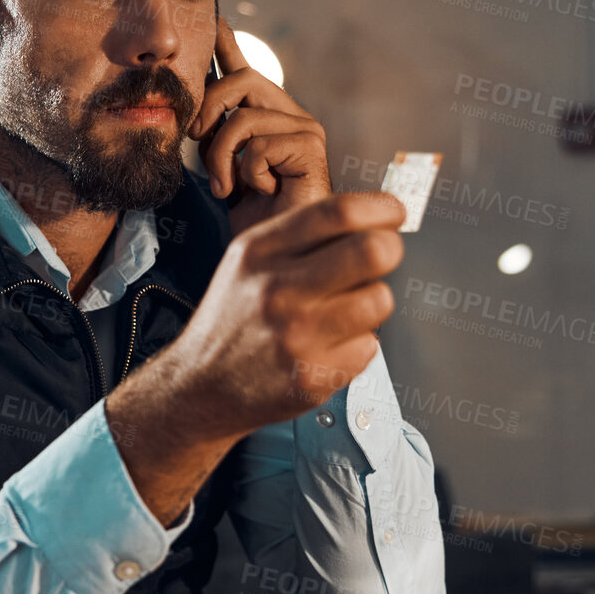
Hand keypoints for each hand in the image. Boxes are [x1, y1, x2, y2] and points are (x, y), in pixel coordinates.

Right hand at [169, 191, 404, 434]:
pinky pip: (369, 347)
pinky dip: (356, 346)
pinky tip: (327, 347)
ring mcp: (295, 337)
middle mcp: (276, 290)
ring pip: (379, 300)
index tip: (394, 213)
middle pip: (373, 251)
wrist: (200, 385)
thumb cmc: (234, 318)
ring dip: (372, 303)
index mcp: (260, 252)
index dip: (381, 207)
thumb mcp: (248, 261)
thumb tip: (372, 216)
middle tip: (381, 258)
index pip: (338, 212)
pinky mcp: (312, 377)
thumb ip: (300, 236)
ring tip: (346, 311)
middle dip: (390, 249)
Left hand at [189, 17, 330, 234]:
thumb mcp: (218, 166)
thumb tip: (189, 100)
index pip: (242, 70)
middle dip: (206, 110)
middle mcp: (288, 113)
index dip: (227, 44)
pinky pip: (258, 145)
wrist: (274, 251)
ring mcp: (304, 127)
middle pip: (238, 81)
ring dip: (220, 159)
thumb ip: (210, 132)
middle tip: (197, 141)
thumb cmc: (248, 216)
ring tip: (227, 186)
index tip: (214, 19)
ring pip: (241, 118)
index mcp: (264, 115)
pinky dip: (247, 174)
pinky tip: (261, 191)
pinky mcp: (312, 145)